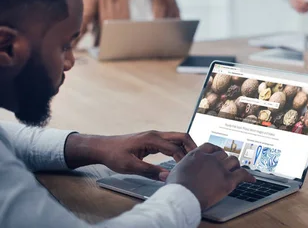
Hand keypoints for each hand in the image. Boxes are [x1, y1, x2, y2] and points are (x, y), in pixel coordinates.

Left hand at [65, 131, 196, 180]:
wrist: (103, 147)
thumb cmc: (114, 155)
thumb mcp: (130, 166)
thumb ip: (150, 171)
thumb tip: (167, 177)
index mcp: (152, 139)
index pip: (174, 148)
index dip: (182, 160)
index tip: (186, 171)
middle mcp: (156, 134)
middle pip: (181, 136)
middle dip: (192, 147)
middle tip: (199, 160)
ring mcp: (155, 136)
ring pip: (178, 138)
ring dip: (186, 148)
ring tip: (193, 161)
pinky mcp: (153, 140)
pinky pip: (171, 142)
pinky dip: (179, 149)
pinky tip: (181, 159)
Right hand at [167, 143, 255, 209]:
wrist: (182, 198)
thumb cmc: (175, 189)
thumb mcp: (172, 175)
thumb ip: (174, 171)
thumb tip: (162, 175)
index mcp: (197, 154)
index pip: (210, 147)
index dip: (216, 151)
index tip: (218, 154)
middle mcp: (210, 158)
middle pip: (223, 154)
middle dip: (225, 159)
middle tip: (227, 165)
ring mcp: (220, 168)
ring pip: (233, 161)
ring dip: (235, 165)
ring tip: (236, 170)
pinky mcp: (228, 180)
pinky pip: (242, 174)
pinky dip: (248, 177)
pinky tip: (251, 180)